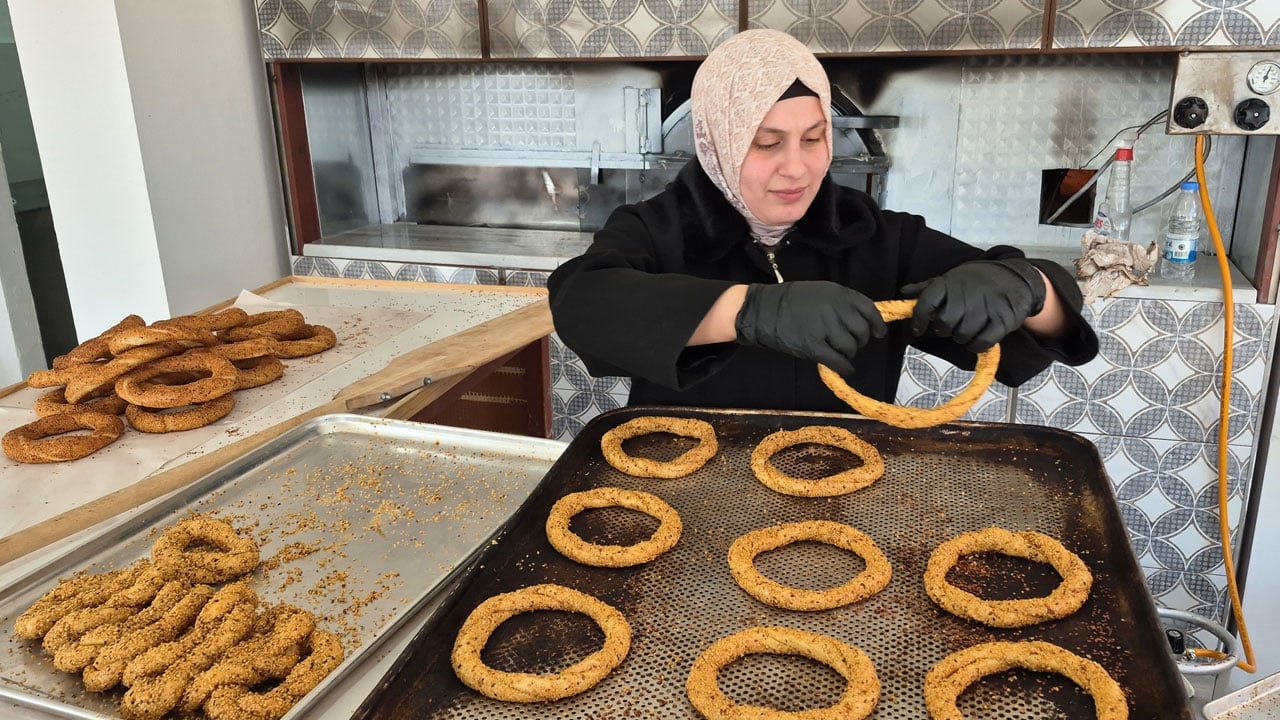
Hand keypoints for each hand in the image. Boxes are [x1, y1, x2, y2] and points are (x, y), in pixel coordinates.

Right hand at [734, 281, 886, 374]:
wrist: (763, 310)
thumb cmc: (790, 301)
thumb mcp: (820, 292)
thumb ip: (841, 303)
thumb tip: (862, 320)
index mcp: (838, 293)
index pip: (869, 310)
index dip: (877, 324)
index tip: (879, 333)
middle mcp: (834, 309)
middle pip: (862, 331)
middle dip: (861, 341)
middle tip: (852, 344)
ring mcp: (824, 327)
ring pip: (851, 347)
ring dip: (849, 353)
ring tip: (840, 353)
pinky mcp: (812, 346)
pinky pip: (837, 361)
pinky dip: (844, 367)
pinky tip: (843, 368)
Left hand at [900, 259, 1045, 352]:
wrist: (1016, 277)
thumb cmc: (978, 280)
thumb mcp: (953, 277)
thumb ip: (928, 287)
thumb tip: (903, 292)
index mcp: (950, 282)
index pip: (926, 302)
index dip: (919, 319)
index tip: (917, 329)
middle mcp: (967, 295)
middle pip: (944, 323)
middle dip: (944, 329)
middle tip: (952, 325)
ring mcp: (986, 308)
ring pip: (961, 335)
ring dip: (961, 337)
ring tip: (967, 328)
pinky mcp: (1003, 321)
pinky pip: (981, 342)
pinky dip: (976, 344)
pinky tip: (977, 338)